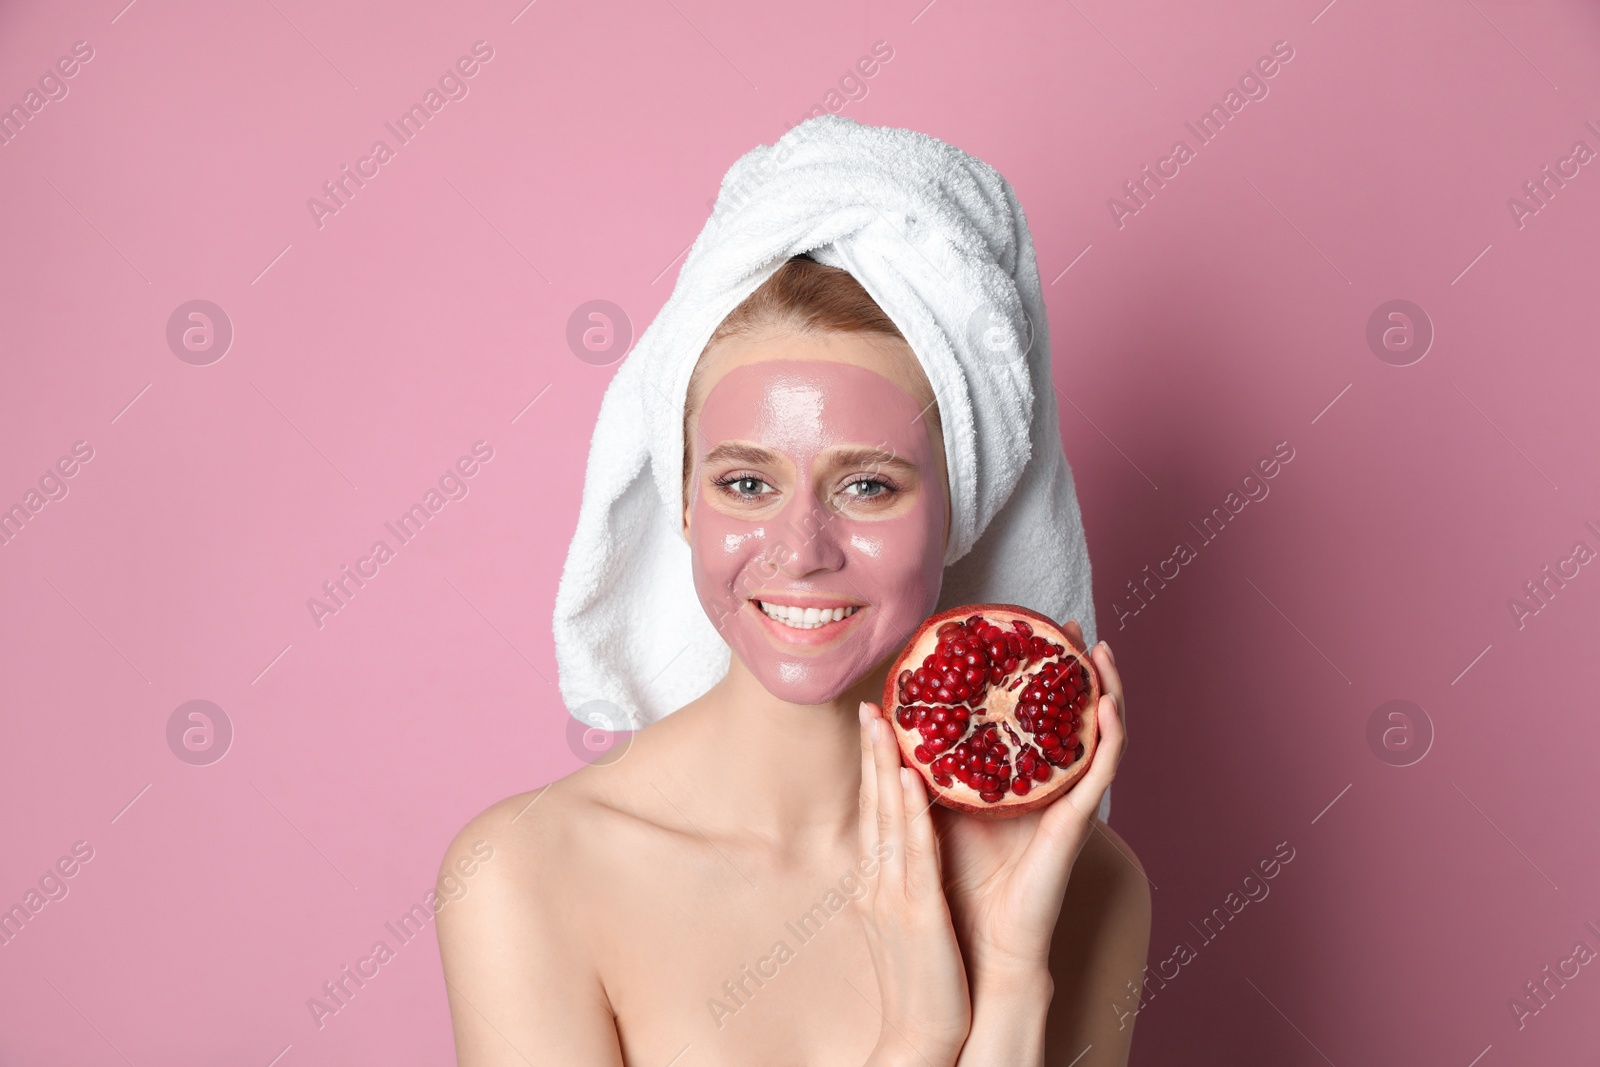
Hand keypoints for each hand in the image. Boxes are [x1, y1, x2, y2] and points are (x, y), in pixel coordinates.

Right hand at [856, 699, 971, 1066]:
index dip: (872, 767)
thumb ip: (904, 882)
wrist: (919, 1038)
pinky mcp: (918, 912)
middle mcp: (879, 881)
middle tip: (871, 704)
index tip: (875, 724)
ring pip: (889, 819)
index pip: (874, 812)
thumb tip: (912, 850)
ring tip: (885, 721)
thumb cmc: (922, 982)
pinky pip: (916, 853)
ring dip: (886, 767)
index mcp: (876, 882)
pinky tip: (914, 779)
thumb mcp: (905, 921)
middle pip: (873, 805)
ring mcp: (894, 895)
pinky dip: (913, 813)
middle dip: (872, 753)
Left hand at [935, 630, 1127, 985]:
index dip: (1030, 672)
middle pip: (1064, 715)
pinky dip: (1108, 737)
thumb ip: (922, 766)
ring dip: (1104, 687)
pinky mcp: (1073, 824)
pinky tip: (1104, 705)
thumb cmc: (952, 883)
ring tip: (1097, 649)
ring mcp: (1064, 802)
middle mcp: (1044, 786)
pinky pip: (1098, 773)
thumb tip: (887, 715)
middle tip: (1067, 623)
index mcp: (1012, 780)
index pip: (1027, 714)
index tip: (1023, 628)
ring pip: (1094, 734)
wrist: (974, 946)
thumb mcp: (931, 807)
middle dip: (1070, 666)